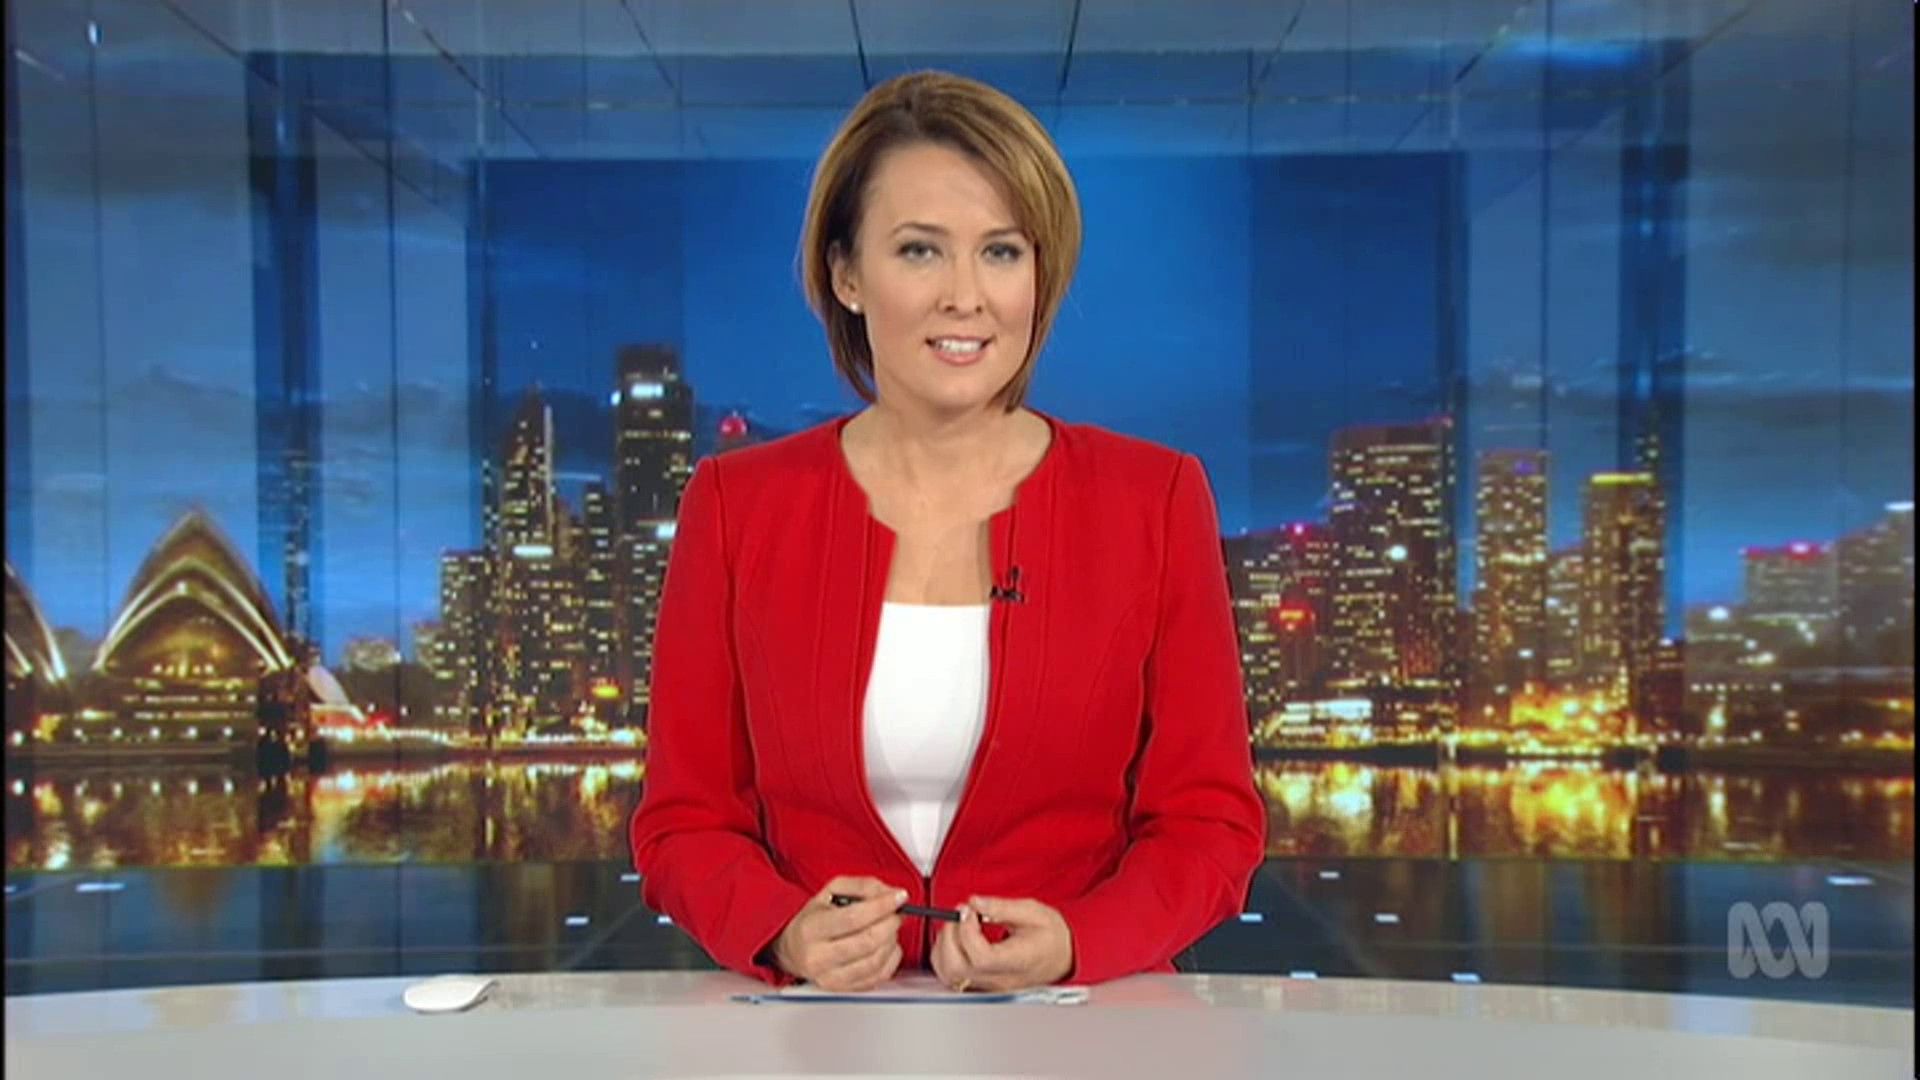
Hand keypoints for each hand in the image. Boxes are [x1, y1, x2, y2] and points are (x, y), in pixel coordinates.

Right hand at [769, 876, 905, 990]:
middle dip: (890, 923)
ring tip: (889, 927)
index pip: (853, 918)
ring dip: (892, 940)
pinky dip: (891, 958)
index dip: (881, 906)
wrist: (794, 950)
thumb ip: (862, 886)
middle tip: (897, 912)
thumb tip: (889, 893)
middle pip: (867, 941)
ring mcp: (831, 977)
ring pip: (876, 960)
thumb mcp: (830, 892)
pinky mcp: (845, 989)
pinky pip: (880, 976)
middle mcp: (819, 957)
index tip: (899, 897)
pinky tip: (886, 945)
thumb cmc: (813, 920)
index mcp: (812, 929)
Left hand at [931, 896, 1073, 992]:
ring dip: (944, 947)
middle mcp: (1001, 979)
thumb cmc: (1052, 937)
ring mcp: (991, 987)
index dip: (967, 931)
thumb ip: (1001, 906)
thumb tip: (974, 902)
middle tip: (960, 916)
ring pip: (950, 976)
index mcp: (1018, 961)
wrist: (1064, 956)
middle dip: (950, 937)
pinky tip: (957, 941)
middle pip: (958, 970)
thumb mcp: (1033, 912)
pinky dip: (946, 957)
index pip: (981, 957)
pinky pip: (952, 978)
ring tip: (959, 927)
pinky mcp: (983, 986)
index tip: (968, 911)